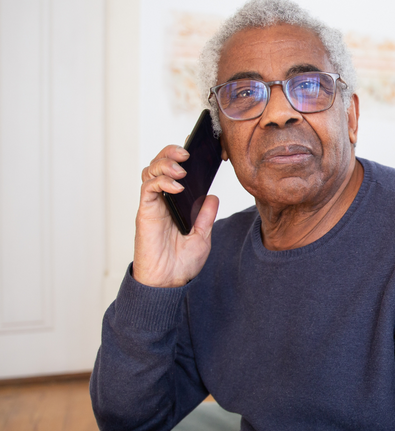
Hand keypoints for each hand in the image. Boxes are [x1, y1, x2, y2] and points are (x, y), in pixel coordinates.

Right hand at [133, 144, 218, 287]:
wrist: (168, 283)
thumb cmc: (182, 263)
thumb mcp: (202, 237)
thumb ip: (205, 216)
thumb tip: (212, 196)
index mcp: (176, 204)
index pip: (176, 173)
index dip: (182, 158)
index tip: (197, 147)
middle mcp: (162, 201)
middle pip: (160, 165)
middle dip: (171, 153)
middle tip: (187, 153)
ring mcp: (153, 205)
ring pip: (151, 171)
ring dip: (165, 163)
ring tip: (182, 168)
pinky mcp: (145, 212)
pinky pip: (148, 188)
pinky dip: (161, 181)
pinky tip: (176, 185)